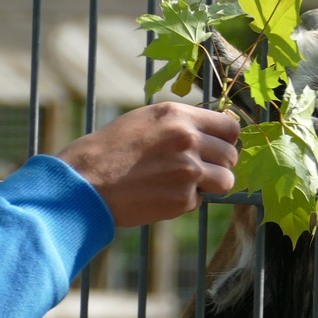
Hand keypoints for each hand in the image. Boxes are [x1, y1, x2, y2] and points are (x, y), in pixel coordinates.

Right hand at [57, 103, 240, 227]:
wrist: (86, 181)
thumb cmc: (111, 149)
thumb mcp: (147, 120)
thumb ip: (182, 123)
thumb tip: (213, 132)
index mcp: (179, 116)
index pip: (231, 127)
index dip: (226, 140)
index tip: (217, 147)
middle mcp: (188, 140)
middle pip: (231, 155)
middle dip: (219, 164)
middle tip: (198, 169)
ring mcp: (188, 171)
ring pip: (226, 181)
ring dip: (211, 185)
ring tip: (184, 183)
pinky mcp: (182, 199)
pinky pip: (200, 200)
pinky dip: (185, 201)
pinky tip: (160, 194)